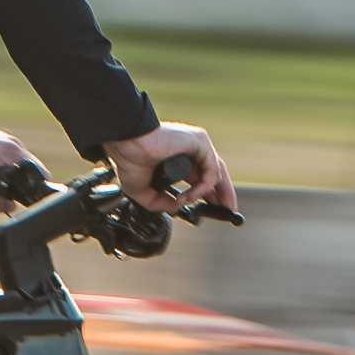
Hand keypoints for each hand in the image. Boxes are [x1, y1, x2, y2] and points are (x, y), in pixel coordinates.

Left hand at [0, 127, 45, 213]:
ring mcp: (1, 139)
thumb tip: (9, 208)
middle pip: (26, 168)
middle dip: (20, 183)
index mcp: (13, 152)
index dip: (36, 188)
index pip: (38, 172)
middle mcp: (11, 143)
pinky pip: (2, 156)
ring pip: (13, 163)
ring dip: (8, 175)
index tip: (28, 198)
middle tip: (5, 195)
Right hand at [104, 123, 237, 215]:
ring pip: (217, 172)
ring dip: (222, 193)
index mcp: (178, 160)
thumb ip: (161, 202)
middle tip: (226, 211)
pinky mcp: (200, 143)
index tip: (211, 209)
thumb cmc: (130, 160)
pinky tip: (189, 197)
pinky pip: (210, 171)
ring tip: (219, 209)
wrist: (127, 145)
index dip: (207, 194)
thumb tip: (176, 207)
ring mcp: (196, 147)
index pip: (200, 178)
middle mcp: (189, 152)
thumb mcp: (144, 192)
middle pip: (213, 174)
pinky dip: (203, 188)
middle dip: (223, 194)